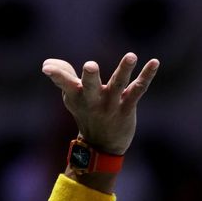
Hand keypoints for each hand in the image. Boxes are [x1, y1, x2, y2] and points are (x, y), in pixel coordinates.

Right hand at [42, 52, 159, 154]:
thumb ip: (63, 76)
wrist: (102, 145)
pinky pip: (138, 89)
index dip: (56, 75)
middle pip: (90, 86)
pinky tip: (154, 62)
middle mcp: (93, 100)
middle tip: (90, 66)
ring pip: (118, 84)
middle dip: (90, 76)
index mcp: (77, 96)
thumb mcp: (71, 96)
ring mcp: (111, 104)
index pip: (64, 83)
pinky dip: (146, 75)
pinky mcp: (127, 107)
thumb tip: (47, 63)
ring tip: (131, 55)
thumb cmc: (85, 113)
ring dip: (124, 69)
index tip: (46, 68)